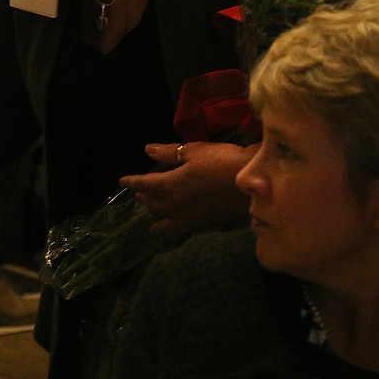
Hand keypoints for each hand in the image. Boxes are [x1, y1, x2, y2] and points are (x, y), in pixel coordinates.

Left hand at [119, 142, 252, 230]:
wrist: (255, 185)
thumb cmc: (223, 162)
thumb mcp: (195, 152)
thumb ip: (170, 153)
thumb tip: (148, 150)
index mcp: (170, 185)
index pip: (144, 184)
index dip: (132, 181)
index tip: (122, 181)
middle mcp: (176, 204)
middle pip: (153, 202)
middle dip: (144, 196)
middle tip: (139, 192)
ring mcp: (191, 217)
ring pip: (166, 217)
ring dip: (156, 213)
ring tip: (150, 213)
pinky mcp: (206, 223)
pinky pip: (184, 227)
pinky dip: (173, 227)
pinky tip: (174, 228)